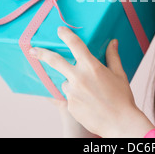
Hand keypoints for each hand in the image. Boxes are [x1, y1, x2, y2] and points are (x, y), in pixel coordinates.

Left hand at [30, 26, 153, 137]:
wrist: (120, 122)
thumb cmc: (122, 98)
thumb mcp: (119, 74)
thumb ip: (113, 56)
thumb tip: (113, 42)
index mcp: (91, 66)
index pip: (75, 44)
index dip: (66, 35)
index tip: (60, 30)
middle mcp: (78, 77)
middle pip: (55, 61)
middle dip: (42, 54)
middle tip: (32, 50)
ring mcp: (72, 92)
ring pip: (65, 82)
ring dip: (71, 83)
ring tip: (89, 92)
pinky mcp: (69, 105)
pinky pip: (69, 97)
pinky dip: (76, 97)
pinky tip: (89, 102)